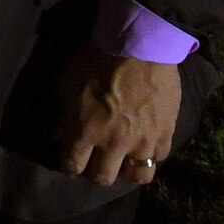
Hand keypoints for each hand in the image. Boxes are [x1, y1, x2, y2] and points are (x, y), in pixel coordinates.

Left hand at [58, 47, 179, 187]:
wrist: (139, 45)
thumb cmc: (96, 59)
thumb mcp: (67, 83)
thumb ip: (63, 115)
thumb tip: (58, 135)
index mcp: (85, 132)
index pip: (73, 167)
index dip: (70, 166)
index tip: (73, 160)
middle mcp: (114, 144)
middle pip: (103, 179)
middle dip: (96, 173)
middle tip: (98, 161)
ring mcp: (142, 141)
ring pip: (138, 176)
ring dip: (128, 170)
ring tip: (126, 160)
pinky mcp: (165, 133)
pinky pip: (160, 158)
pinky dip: (151, 154)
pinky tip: (146, 144)